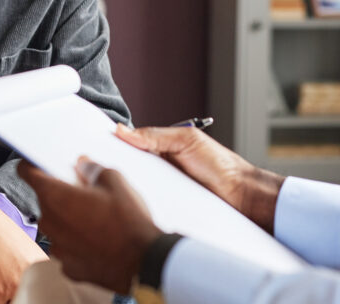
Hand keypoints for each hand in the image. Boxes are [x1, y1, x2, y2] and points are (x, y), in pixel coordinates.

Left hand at [17, 158, 161, 294]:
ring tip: (97, 220)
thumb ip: (92, 169)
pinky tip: (98, 241)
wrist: (144, 261)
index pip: (27, 172)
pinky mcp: (69, 267)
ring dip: (69, 219)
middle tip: (86, 193)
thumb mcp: (115, 181)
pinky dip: (78, 243)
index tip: (40, 165)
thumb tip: (83, 165)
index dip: (33, 165)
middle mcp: (50, 222)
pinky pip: (67, 247)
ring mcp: (58, 247)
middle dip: (62, 194)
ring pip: (57, 225)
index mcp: (55, 196)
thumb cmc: (128, 221)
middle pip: (45, 199)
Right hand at [116, 124, 284, 233]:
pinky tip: (134, 205)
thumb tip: (123, 131)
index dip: (115, 147)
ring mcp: (164, 190)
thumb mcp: (186, 141)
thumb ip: (156, 136)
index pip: (131, 147)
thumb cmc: (220, 165)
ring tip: (114, 189)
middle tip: (101, 171)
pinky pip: (151, 205)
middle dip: (118, 169)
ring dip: (130, 189)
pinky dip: (143, 205)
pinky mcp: (169, 208)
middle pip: (131, 169)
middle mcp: (160, 169)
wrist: (242, 196)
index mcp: (162, 149)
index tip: (97, 148)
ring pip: (138, 189)